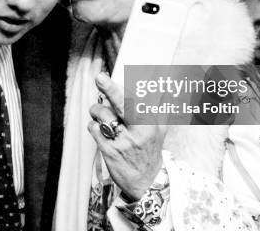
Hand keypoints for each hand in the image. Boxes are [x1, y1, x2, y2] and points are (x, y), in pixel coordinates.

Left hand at [87, 73, 165, 200]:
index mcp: (150, 124)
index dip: (120, 87)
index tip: (108, 77)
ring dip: (96, 110)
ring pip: (103, 115)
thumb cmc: (151, 151)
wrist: (146, 182)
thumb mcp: (160, 130)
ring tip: (99, 112)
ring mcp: (123, 142)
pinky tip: (99, 129)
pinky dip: (94, 125)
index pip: (135, 101)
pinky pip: (95, 130)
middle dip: (109, 89)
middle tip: (99, 77)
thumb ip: (161, 108)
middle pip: (121, 105)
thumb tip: (165, 87)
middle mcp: (138, 132)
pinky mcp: (110, 151)